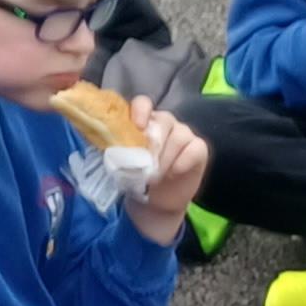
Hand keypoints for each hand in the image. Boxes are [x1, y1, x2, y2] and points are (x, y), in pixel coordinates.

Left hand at [125, 103, 210, 240]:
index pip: (143, 104)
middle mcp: (165, 123)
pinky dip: (184, 161)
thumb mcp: (122, 163)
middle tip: (146, 165)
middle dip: (154, 145)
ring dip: (166, 158)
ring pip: (180, 135)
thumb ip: (119, 149)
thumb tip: (107, 143)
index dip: (141, 111)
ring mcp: (183, 134)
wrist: (155, 202)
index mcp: (144, 121)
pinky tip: (174, 173)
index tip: (138, 127)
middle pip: (164, 120)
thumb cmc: (136, 178)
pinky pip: (195, 148)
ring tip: (156, 176)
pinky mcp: (199, 149)